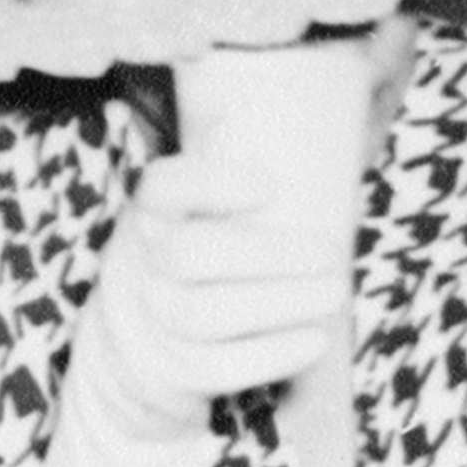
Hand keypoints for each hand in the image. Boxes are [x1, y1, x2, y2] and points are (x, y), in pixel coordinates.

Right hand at [68, 157, 347, 446]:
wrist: (132, 347)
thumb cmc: (184, 258)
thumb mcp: (185, 209)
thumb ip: (215, 161)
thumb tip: (248, 95)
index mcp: (150, 215)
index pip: (164, 189)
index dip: (213, 184)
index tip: (270, 185)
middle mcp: (142, 265)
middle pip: (193, 257)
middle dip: (268, 255)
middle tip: (330, 255)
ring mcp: (154, 321)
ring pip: (208, 315)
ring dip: (280, 303)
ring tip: (334, 294)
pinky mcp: (177, 370)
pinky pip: (221, 367)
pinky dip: (272, 353)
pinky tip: (313, 339)